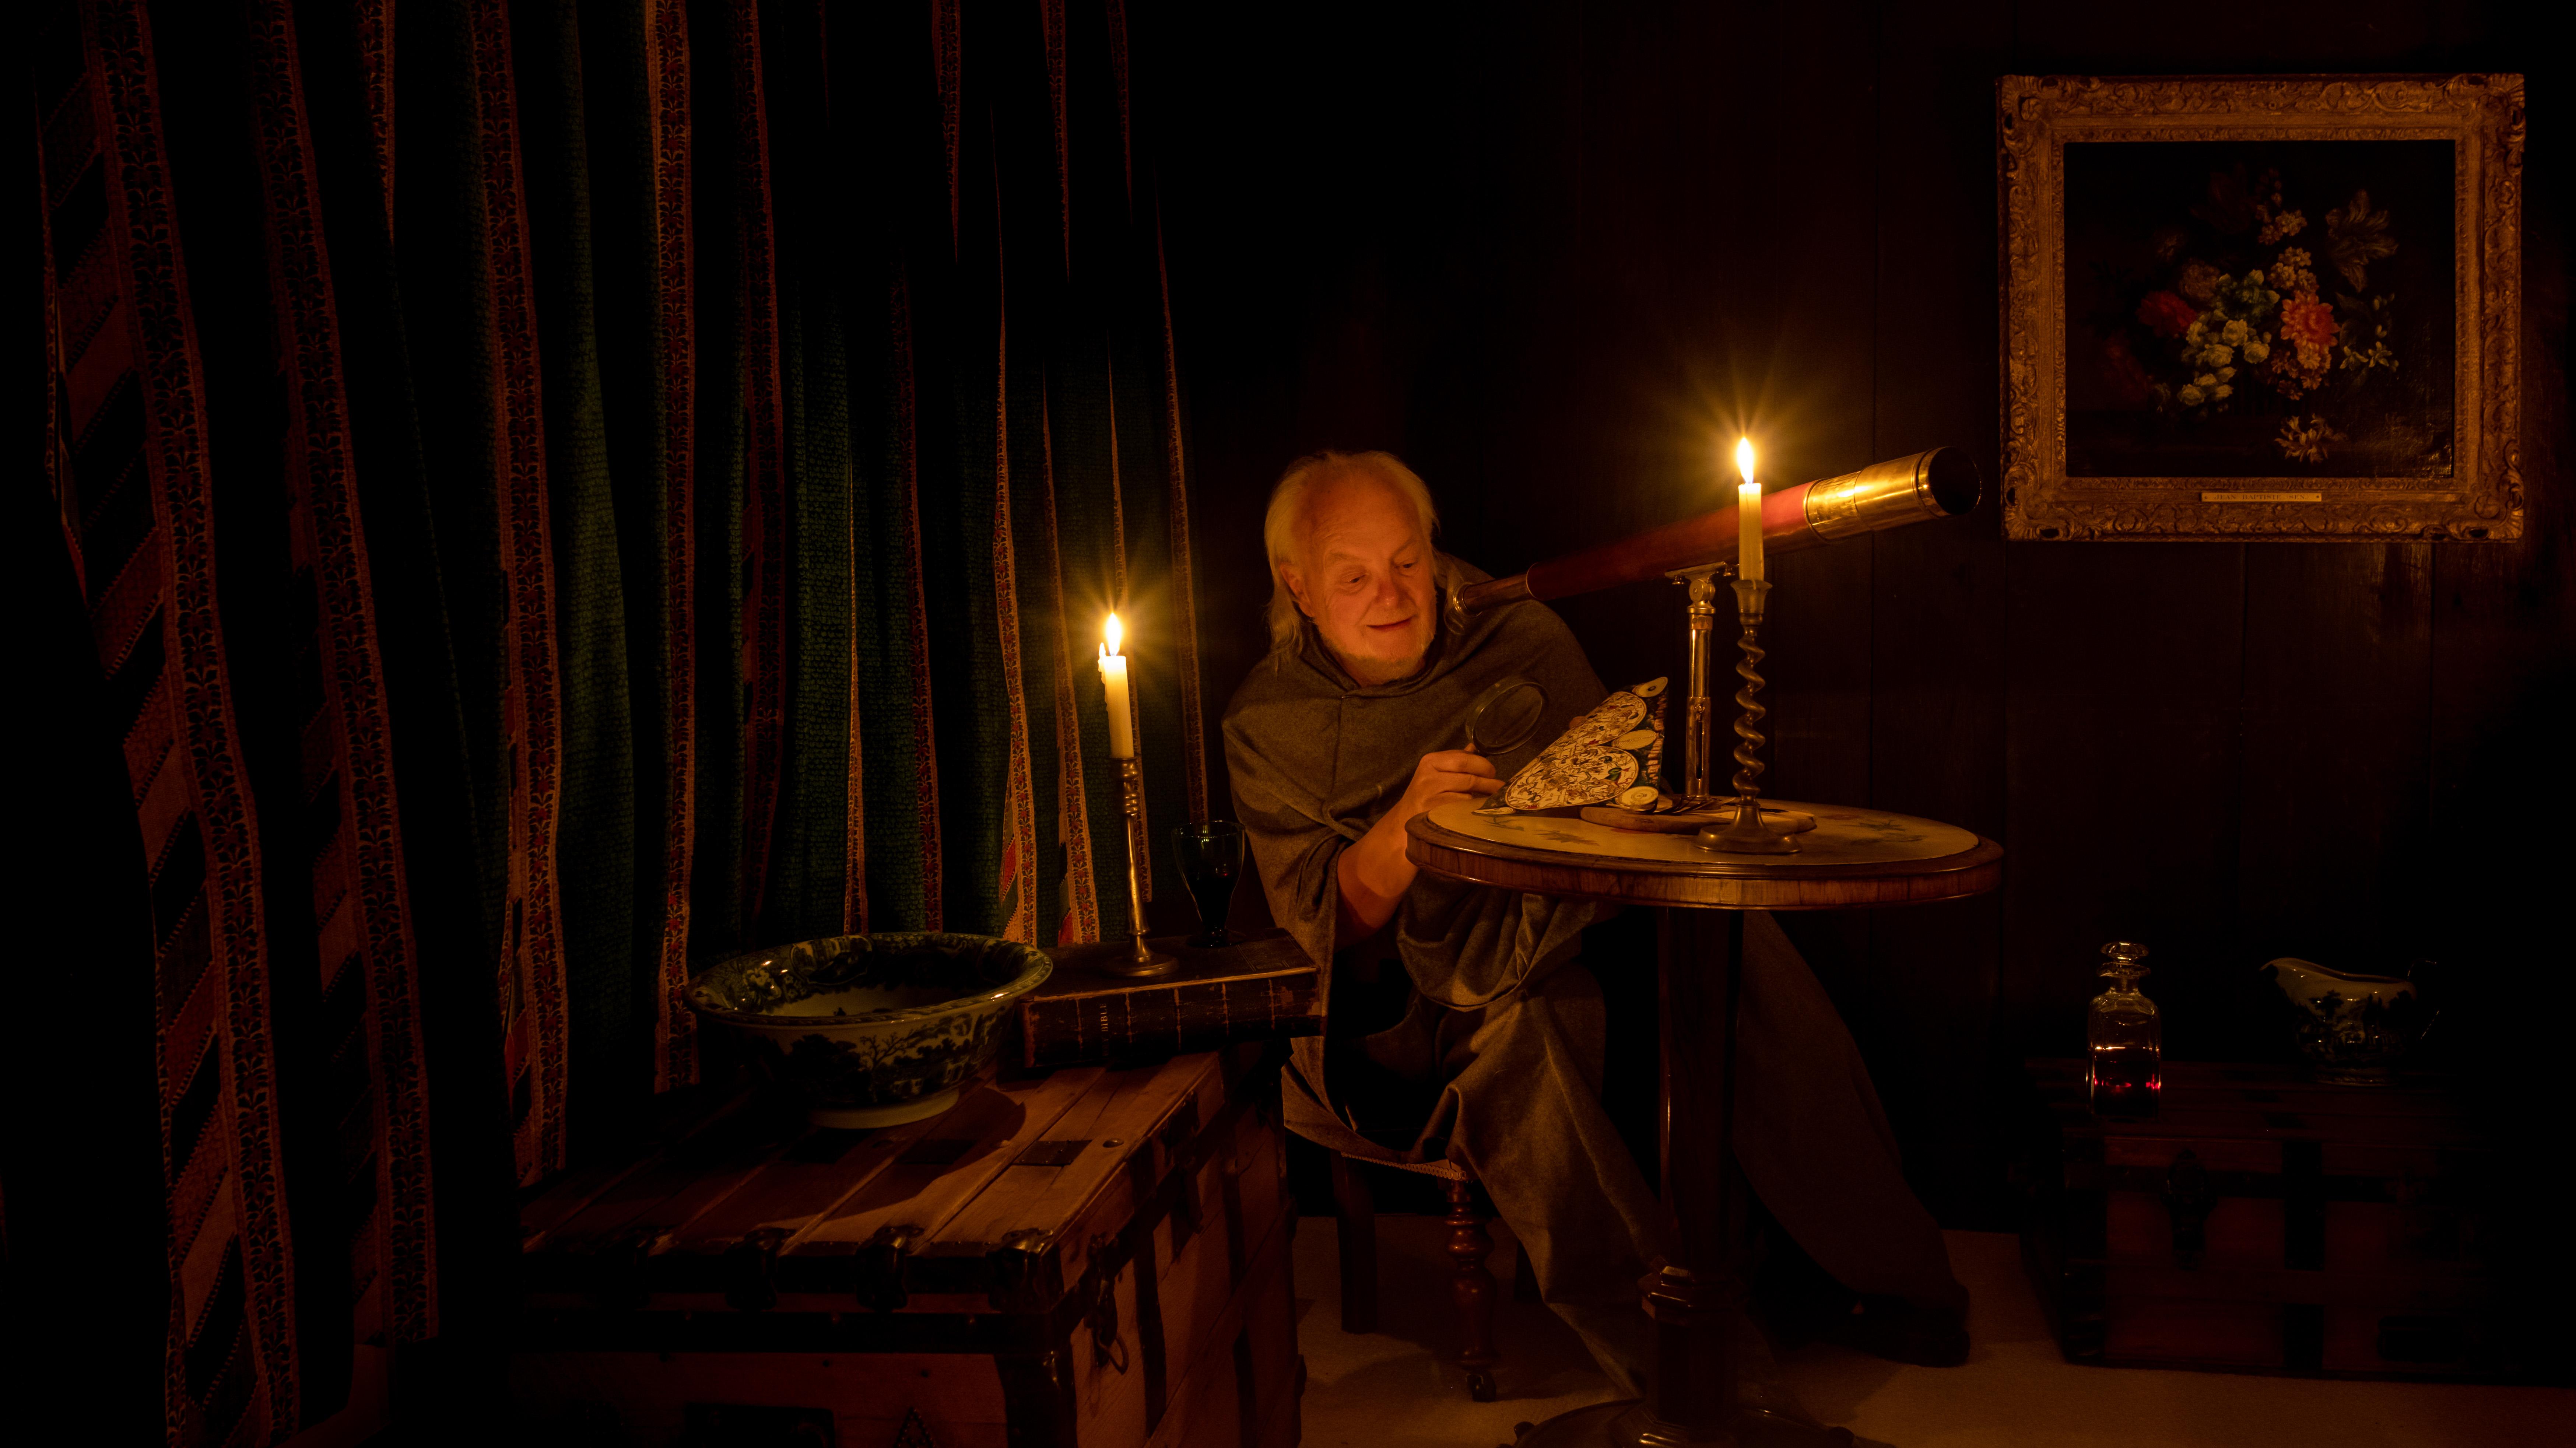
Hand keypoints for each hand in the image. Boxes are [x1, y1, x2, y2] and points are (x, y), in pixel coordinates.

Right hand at [1335, 749, 1498, 944]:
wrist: (1403, 821)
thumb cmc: (1424, 795)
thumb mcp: (1436, 773)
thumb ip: (1455, 761)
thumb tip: (1475, 748)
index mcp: (1430, 761)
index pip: (1463, 758)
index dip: (1482, 764)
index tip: (1492, 771)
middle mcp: (1429, 774)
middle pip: (1468, 774)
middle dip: (1488, 780)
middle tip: (1499, 786)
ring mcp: (1431, 793)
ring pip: (1467, 791)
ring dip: (1482, 795)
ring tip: (1491, 798)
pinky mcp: (1435, 810)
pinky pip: (1462, 806)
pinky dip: (1471, 807)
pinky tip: (1475, 808)